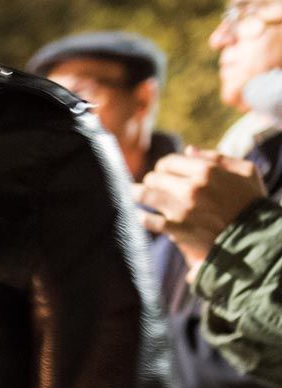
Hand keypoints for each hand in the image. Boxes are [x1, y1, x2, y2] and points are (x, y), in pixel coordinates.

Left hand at [140, 149, 265, 267]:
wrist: (256, 238)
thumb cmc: (252, 202)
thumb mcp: (245, 171)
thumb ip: (217, 157)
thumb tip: (189, 150)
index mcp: (206, 171)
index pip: (169, 162)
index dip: (164, 167)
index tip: (164, 172)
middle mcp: (190, 188)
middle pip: (153, 177)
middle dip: (152, 180)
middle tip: (151, 184)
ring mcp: (181, 210)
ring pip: (145, 195)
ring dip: (136, 193)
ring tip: (132, 193)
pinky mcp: (176, 230)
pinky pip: (148, 220)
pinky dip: (140, 216)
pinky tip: (138, 215)